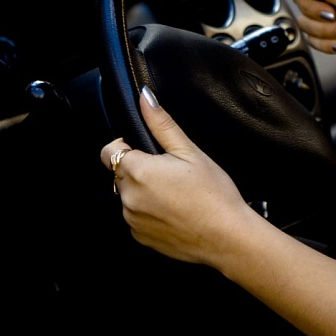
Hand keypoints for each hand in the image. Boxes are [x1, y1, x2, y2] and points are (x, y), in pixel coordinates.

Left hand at [100, 87, 258, 265]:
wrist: (227, 237)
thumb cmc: (213, 194)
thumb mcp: (190, 151)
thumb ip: (162, 123)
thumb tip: (145, 98)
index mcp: (137, 171)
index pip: (109, 150)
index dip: (127, 145)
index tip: (149, 150)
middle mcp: (128, 198)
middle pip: (121, 174)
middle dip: (140, 169)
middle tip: (172, 172)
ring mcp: (132, 220)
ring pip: (129, 196)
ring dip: (144, 192)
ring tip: (177, 194)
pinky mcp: (141, 237)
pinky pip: (137, 218)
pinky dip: (151, 213)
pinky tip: (176, 211)